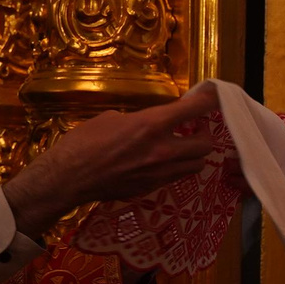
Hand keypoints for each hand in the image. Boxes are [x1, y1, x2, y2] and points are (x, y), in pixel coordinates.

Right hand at [2, 87, 218, 237]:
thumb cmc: (83, 142)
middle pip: (206, 145)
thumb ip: (139, 119)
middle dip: (205, 135)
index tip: (216, 95)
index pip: (193, 109)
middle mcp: (162, 150)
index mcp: (150, 125)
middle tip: (196, 128)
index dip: (210, 100)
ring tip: (182, 147)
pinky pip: (176, 177)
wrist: (68, 178)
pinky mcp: (151, 188)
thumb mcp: (112, 118)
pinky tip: (163, 162)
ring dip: (194, 154)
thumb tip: (152, 122)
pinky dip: (177, 168)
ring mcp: (159, 173)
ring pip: (197, 165)